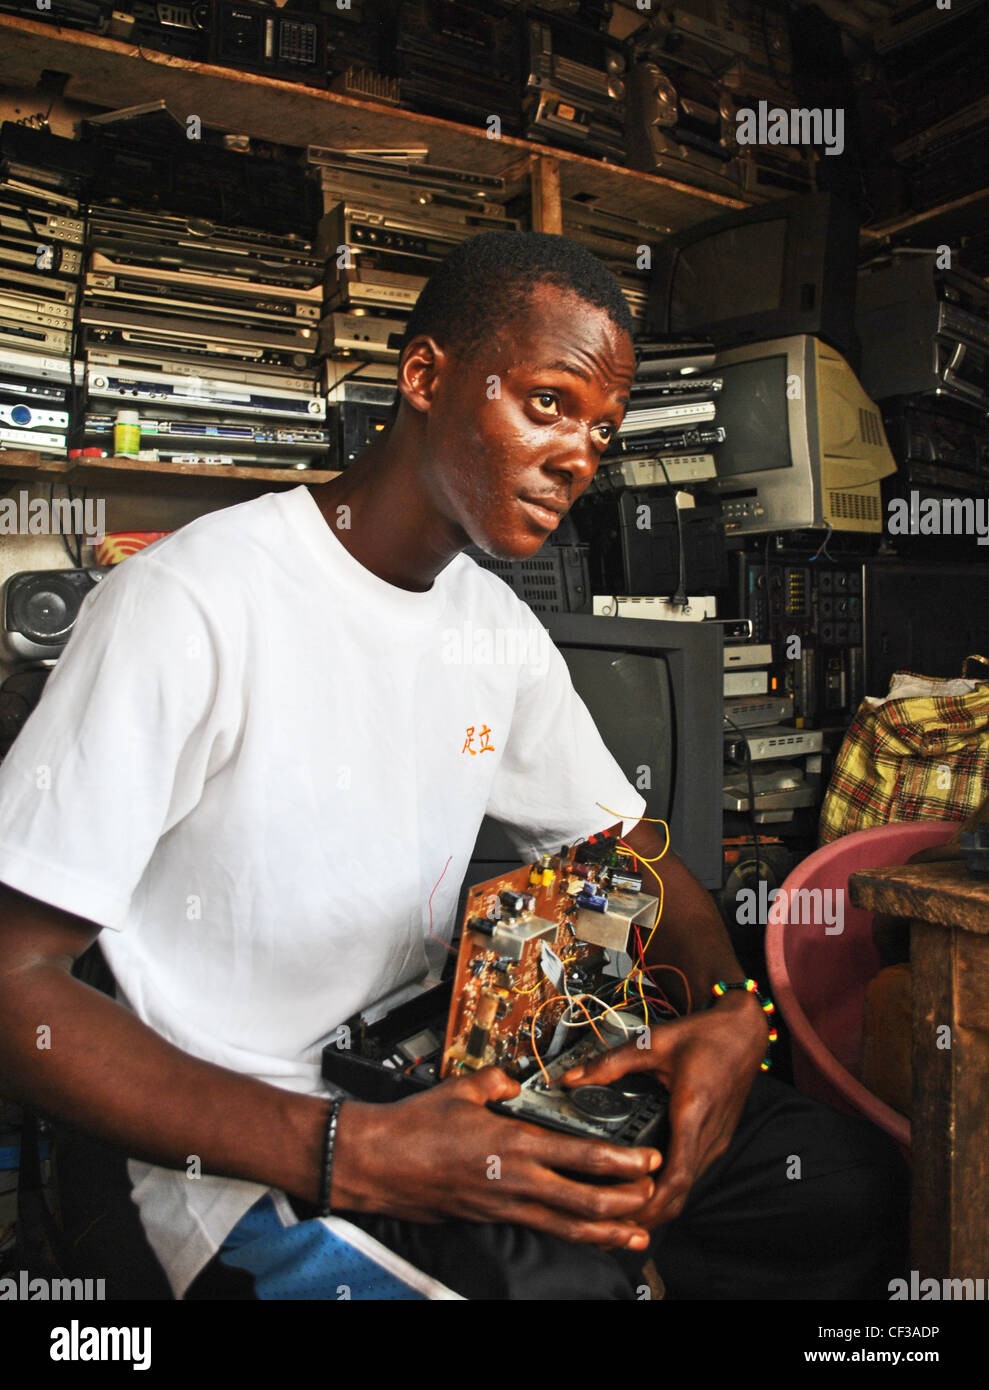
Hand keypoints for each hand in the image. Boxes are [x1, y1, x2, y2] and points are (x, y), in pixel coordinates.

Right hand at [330, 1066, 662, 1250]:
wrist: (376, 1163)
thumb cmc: (413, 1127)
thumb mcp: (460, 1089)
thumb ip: (496, 1082)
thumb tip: (513, 1081)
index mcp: (513, 1143)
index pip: (580, 1155)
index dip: (620, 1161)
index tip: (648, 1159)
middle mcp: (514, 1180)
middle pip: (584, 1200)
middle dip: (625, 1201)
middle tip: (655, 1195)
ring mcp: (503, 1205)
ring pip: (566, 1225)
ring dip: (605, 1231)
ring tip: (636, 1235)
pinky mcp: (491, 1218)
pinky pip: (540, 1229)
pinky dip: (570, 1235)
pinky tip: (585, 1236)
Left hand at [561, 991, 768, 1228]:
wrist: (746, 1032)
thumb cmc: (705, 1035)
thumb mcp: (655, 1043)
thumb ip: (612, 1062)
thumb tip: (571, 1078)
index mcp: (693, 1111)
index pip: (677, 1175)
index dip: (650, 1203)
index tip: (622, 1214)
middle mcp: (708, 1134)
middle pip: (680, 1193)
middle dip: (647, 1216)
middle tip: (609, 1229)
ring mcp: (715, 1140)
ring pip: (688, 1188)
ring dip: (659, 1207)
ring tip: (621, 1216)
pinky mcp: (716, 1139)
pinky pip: (692, 1174)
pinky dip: (670, 1191)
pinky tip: (646, 1190)